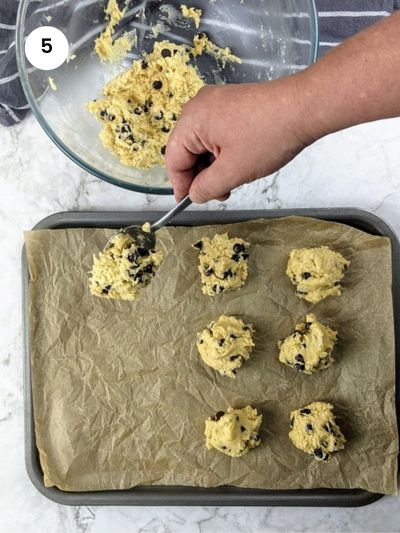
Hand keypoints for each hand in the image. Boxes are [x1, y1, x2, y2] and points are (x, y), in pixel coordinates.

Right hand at [165, 75, 313, 202]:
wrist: (304, 107)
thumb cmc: (268, 137)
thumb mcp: (232, 171)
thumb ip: (206, 188)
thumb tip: (194, 195)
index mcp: (192, 120)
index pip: (174, 159)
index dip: (180, 185)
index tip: (189, 203)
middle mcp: (199, 106)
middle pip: (187, 150)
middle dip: (201, 176)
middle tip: (219, 195)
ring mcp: (216, 103)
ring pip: (204, 144)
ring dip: (214, 167)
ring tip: (233, 182)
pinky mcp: (232, 104)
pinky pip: (217, 133)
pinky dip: (223, 153)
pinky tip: (239, 165)